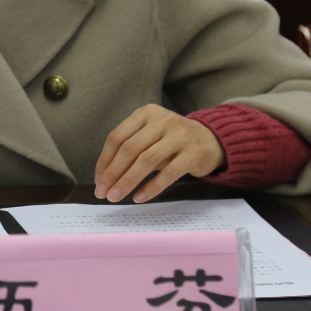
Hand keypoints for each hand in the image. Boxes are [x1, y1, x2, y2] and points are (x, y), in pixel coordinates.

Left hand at [94, 104, 223, 203]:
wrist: (211, 140)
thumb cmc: (172, 141)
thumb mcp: (151, 135)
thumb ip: (130, 149)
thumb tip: (104, 177)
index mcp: (146, 113)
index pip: (118, 136)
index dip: (105, 159)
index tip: (98, 179)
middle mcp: (162, 120)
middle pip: (130, 149)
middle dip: (113, 173)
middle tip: (103, 192)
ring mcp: (179, 136)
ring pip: (146, 161)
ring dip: (127, 182)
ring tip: (116, 196)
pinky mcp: (193, 153)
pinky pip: (168, 174)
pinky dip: (151, 187)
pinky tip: (139, 197)